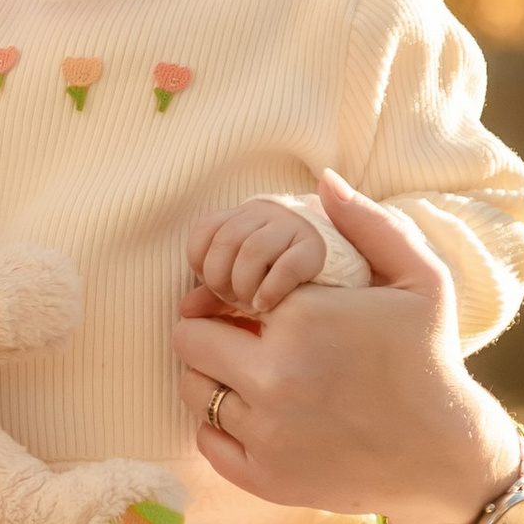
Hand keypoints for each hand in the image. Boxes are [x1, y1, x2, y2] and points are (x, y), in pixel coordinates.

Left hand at [174, 170, 523, 523]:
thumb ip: (369, 223)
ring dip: (214, 378)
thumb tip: (323, 180)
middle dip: (211, 333)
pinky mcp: (264, 477)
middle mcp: (276, 378)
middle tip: (245, 338)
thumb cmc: (429, 359)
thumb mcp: (419, 280)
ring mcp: (267, 433)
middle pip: (188, 342)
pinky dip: (220, 425)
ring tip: (253, 374)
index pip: (219, 294)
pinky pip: (206, 439)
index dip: (231, 295)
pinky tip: (256, 413)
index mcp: (303, 319)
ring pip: (194, 390)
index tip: (256, 305)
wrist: (445, 453)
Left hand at [186, 197, 326, 313]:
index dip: (201, 263)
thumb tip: (184, 309)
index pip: (205, 229)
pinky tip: (267, 306)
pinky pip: (285, 267)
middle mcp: (267, 213)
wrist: (338, 272)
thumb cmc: (281, 279)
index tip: (214, 286)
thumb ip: (215, 293)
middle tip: (233, 301)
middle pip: (225, 240)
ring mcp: (293, 227)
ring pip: (251, 250)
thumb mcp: (244, 281)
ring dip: (244, 285)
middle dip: (221, 279)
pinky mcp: (317, 248)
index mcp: (245, 216)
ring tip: (251, 306)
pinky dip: (269, 290)